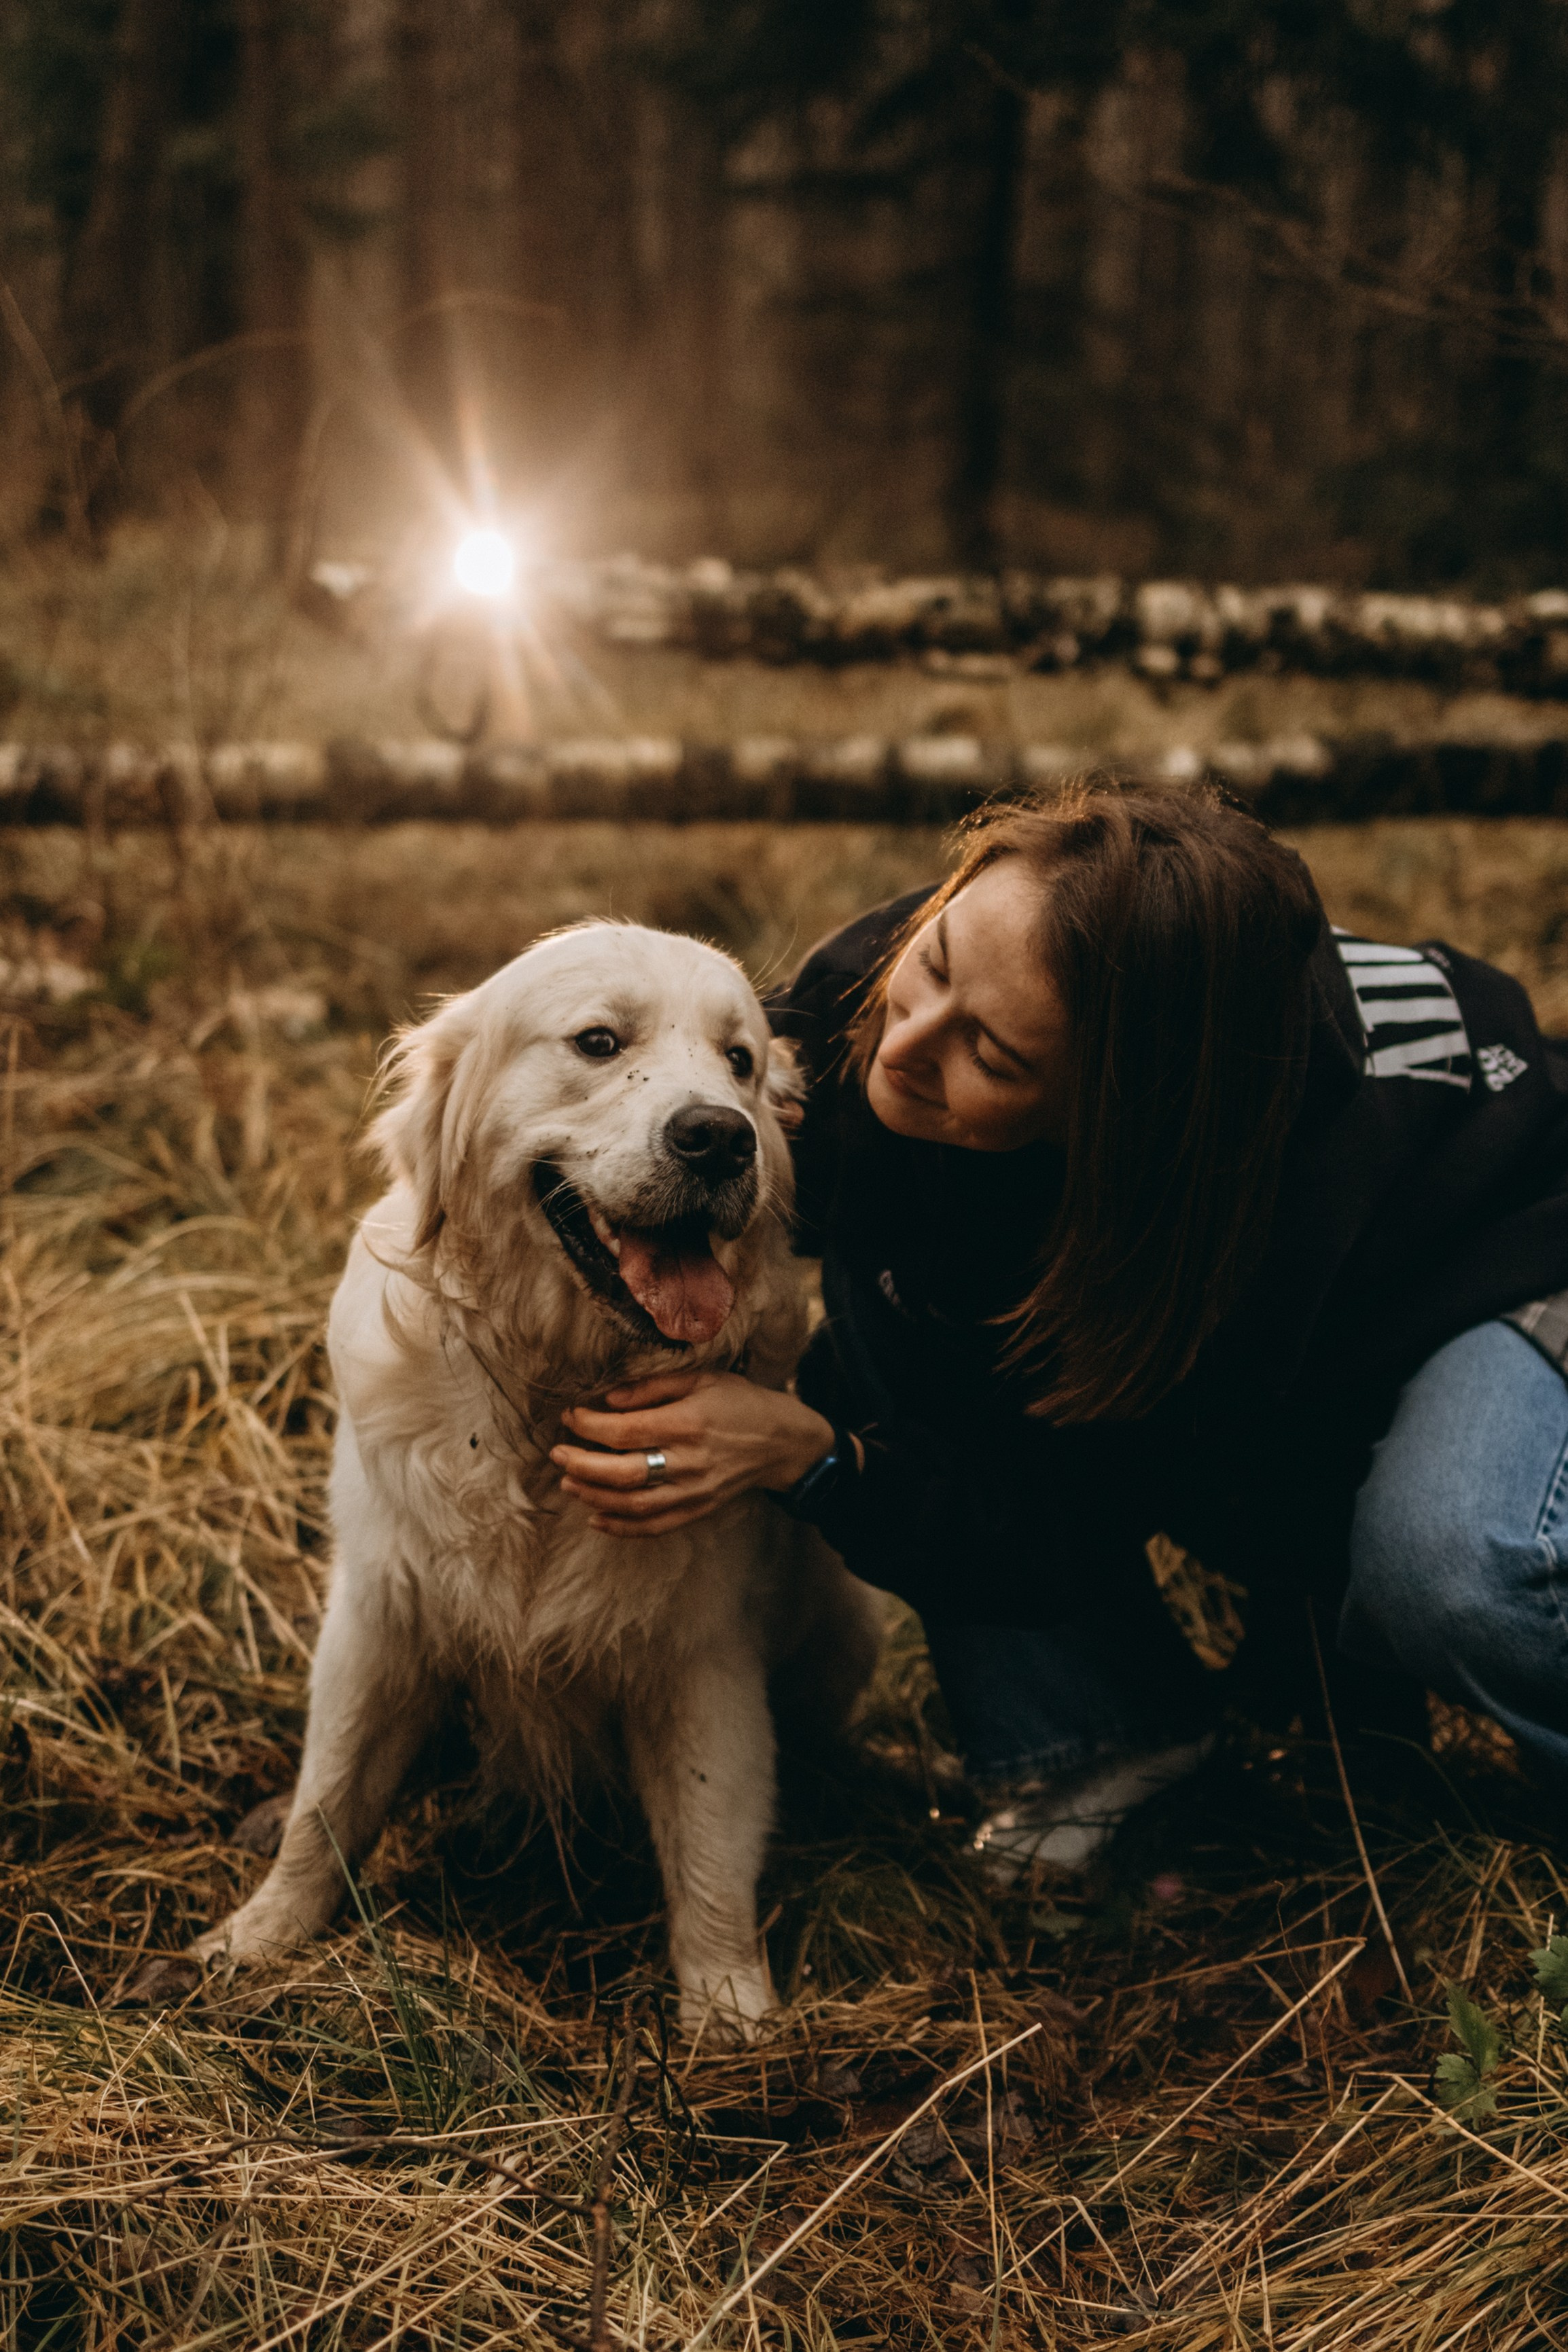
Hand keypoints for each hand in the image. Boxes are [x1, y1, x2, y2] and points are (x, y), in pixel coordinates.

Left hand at [550, 1371, 833, 1538]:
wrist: (784, 1442)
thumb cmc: (740, 1403)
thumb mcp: (701, 1379)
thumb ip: (653, 1388)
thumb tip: (607, 1401)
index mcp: (689, 1423)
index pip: (626, 1430)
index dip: (589, 1426)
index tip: (569, 1417)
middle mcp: (690, 1461)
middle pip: (623, 1473)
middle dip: (582, 1465)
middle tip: (557, 1454)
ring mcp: (695, 1491)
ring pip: (635, 1505)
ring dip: (595, 1496)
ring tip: (569, 1482)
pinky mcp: (699, 1509)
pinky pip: (655, 1526)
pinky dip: (622, 1527)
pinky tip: (597, 1517)